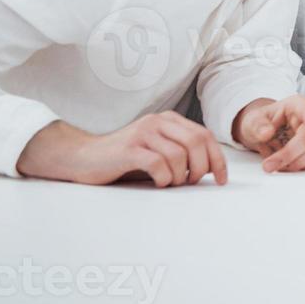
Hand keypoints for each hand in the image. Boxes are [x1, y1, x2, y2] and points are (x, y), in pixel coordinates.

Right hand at [15, 113, 228, 187]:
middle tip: (192, 183)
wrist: (83, 157)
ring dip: (181, 175)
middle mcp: (157, 122)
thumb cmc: (125, 158)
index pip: (205, 136)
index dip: (218, 159)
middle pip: (198, 142)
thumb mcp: (157, 149)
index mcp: (168, 120)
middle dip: (202, 167)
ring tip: (171, 183)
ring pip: (180, 154)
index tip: (221, 179)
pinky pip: (158, 163)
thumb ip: (181, 152)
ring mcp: (142, 134)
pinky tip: (158, 183)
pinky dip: (164, 178)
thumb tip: (211, 169)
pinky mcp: (128, 149)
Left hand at [233, 95, 304, 173]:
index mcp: (301, 106)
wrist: (262, 130)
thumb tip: (266, 132)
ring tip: (281, 166)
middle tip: (271, 166)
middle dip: (294, 161)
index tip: (272, 162)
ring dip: (301, 166)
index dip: (293, 149)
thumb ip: (258, 125)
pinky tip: (294, 167)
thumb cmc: (261, 122)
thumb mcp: (252, 120)